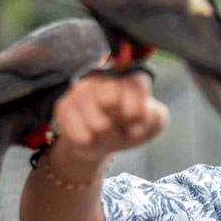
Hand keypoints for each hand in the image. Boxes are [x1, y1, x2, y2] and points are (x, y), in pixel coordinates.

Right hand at [52, 71, 168, 163]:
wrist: (99, 143)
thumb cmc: (129, 128)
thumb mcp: (152, 125)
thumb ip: (156, 117)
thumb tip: (145, 114)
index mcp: (130, 78)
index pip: (135, 82)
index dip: (137, 103)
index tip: (136, 118)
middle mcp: (104, 78)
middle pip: (110, 99)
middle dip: (120, 124)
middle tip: (122, 130)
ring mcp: (81, 90)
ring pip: (97, 122)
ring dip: (106, 137)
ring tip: (106, 135)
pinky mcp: (63, 106)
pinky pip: (77, 131)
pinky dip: (86, 141)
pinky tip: (89, 139)